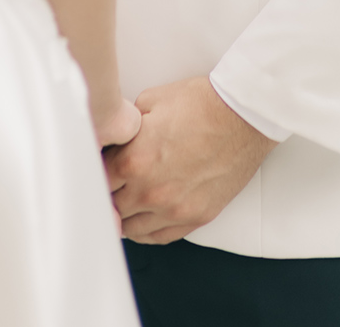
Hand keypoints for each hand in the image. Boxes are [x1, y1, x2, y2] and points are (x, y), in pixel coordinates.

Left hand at [104, 75, 276, 244]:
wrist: (241, 116)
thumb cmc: (201, 105)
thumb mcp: (150, 102)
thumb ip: (127, 128)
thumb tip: (115, 138)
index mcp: (135, 160)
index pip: (99, 179)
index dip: (97, 170)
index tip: (101, 167)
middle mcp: (151, 190)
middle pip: (112, 207)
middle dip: (109, 193)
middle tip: (111, 184)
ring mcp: (174, 208)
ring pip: (132, 229)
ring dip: (125, 216)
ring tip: (124, 203)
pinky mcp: (195, 217)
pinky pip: (159, 237)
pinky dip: (146, 231)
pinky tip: (142, 220)